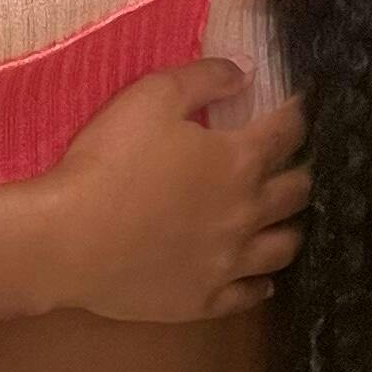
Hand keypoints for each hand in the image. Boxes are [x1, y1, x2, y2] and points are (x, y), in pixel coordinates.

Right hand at [40, 62, 312, 324]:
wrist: (68, 239)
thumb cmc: (108, 160)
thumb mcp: (152, 96)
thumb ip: (205, 78)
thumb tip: (247, 71)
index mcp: (239, 161)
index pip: (287, 132)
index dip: (298, 114)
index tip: (301, 106)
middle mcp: (246, 213)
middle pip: (297, 192)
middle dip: (303, 171)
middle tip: (298, 162)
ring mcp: (228, 263)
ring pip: (285, 247)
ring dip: (291, 227)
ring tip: (285, 218)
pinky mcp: (205, 300)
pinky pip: (250, 295)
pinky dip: (262, 282)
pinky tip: (261, 276)